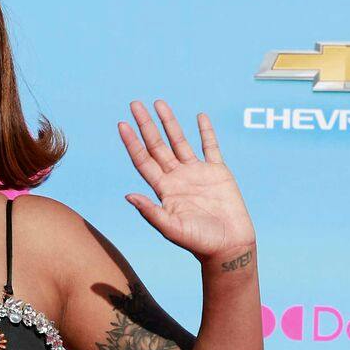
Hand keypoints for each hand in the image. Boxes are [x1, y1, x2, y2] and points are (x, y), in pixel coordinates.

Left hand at [118, 100, 254, 265]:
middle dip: (146, 125)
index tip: (122, 124)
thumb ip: (150, 212)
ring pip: (180, 141)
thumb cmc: (198, 242)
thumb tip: (128, 196)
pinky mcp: (217, 172)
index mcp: (164, 190)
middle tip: (135, 104)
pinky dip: (206, 131)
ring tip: (159, 103)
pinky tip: (199, 117)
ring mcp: (197, 173)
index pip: (143, 161)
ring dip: (169, 122)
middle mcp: (177, 178)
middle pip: (157, 146)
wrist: (228, 246)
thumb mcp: (171, 229)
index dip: (132, 143)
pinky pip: (210, 146)